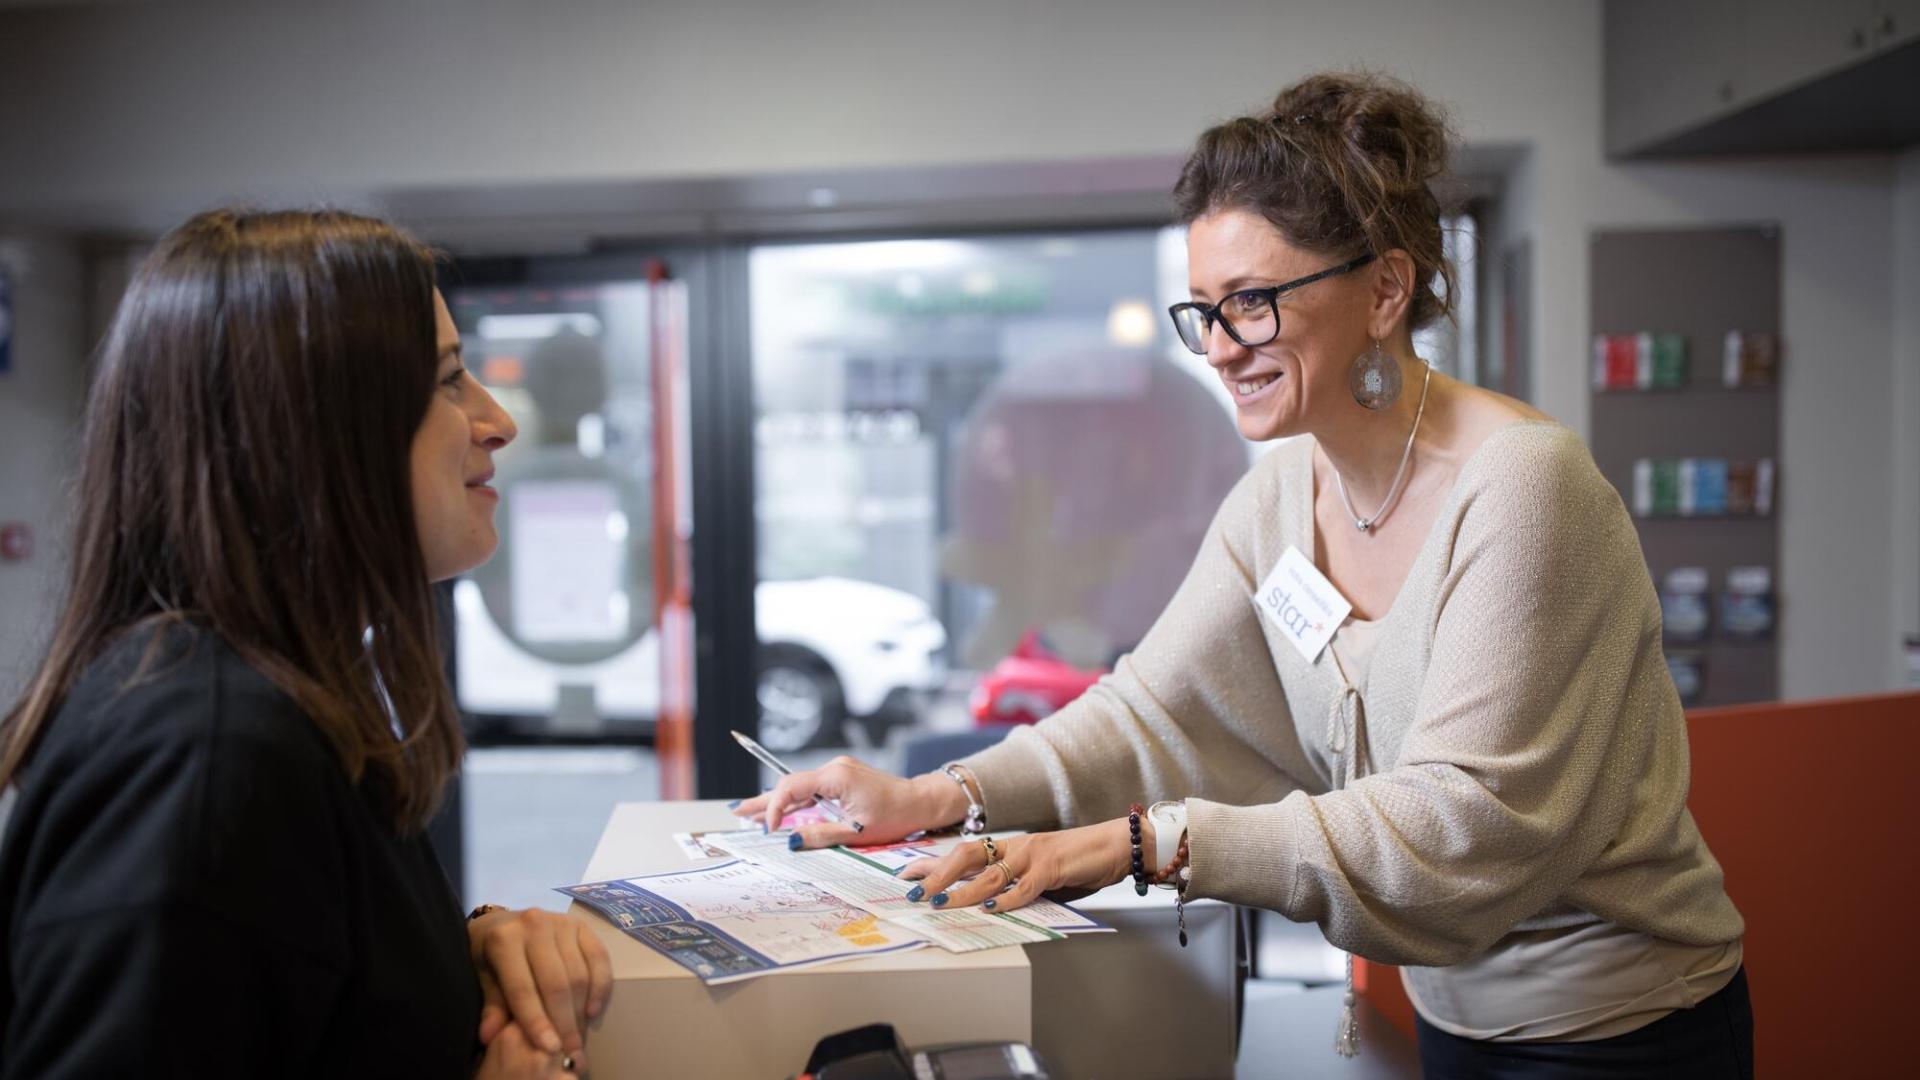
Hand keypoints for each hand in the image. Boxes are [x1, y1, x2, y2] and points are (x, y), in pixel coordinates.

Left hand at [469, 908, 612, 1070]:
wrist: (502, 924)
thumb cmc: (491, 957)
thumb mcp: (484, 980)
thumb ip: (492, 1007)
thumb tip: (490, 1036)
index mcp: (504, 940)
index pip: (523, 989)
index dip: (536, 1022)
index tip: (549, 1049)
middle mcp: (534, 924)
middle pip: (555, 984)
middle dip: (563, 1022)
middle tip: (569, 1050)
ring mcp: (561, 922)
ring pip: (578, 974)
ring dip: (581, 1010)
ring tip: (579, 1036)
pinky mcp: (581, 925)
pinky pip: (599, 958)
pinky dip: (600, 987)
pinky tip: (593, 1010)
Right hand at [733, 756, 966, 848]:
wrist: (921, 801)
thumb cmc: (895, 815)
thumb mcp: (857, 832)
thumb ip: (820, 835)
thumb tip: (788, 841)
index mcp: (835, 777)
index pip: (791, 787)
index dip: (774, 808)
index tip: (770, 830)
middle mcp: (834, 769)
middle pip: (789, 784)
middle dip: (763, 801)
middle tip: (737, 812)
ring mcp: (839, 772)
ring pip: (799, 787)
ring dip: (777, 801)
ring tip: (748, 812)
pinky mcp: (843, 778)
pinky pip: (813, 789)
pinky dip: (795, 800)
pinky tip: (781, 810)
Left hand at [897, 817, 1142, 913]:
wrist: (1116, 846)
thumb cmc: (1078, 862)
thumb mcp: (1039, 873)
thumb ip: (1014, 884)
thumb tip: (986, 905)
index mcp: (1010, 848)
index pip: (963, 852)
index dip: (933, 862)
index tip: (905, 873)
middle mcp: (1016, 847)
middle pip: (967, 855)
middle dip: (937, 873)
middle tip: (915, 891)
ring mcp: (1033, 855)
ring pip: (990, 872)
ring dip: (962, 890)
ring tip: (941, 904)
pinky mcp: (1053, 867)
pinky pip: (1024, 885)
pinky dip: (1005, 898)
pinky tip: (989, 908)